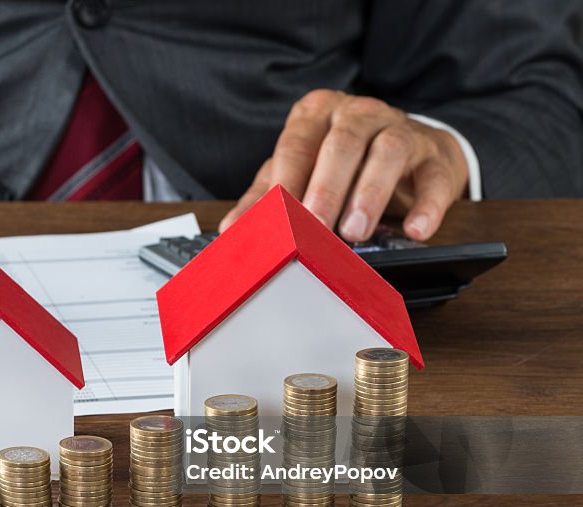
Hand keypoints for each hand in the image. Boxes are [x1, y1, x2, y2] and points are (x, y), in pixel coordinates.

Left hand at [219, 90, 468, 241]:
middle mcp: (357, 113)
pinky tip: (416, 229)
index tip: (276, 217)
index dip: (285, 182)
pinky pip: (434, 177)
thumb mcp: (299, 175)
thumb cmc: (342, 164)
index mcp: (315, 114)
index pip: (295, 145)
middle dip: (325, 188)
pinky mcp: (435, 154)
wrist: (410, 151)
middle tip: (315, 227)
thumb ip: (265, 199)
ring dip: (370, 193)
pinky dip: (427, 205)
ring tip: (356, 231)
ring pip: (387, 151)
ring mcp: (399, 128)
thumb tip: (232, 230)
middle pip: (340, 145)